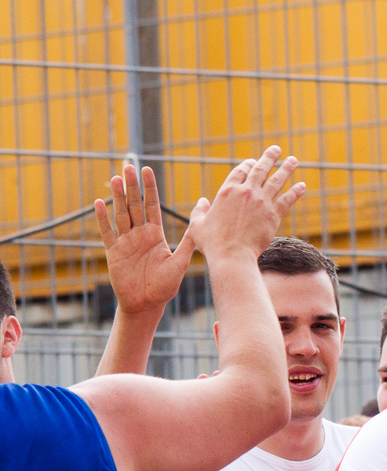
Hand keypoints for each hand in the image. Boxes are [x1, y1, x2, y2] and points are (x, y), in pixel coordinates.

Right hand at [95, 165, 193, 313]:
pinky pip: (107, 232)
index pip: (151, 205)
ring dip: (117, 197)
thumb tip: (202, 222)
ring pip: (120, 215)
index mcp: (155, 234)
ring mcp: (125, 242)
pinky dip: (102, 219)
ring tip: (116, 178)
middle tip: (128, 166)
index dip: (149, 188)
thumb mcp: (180, 262)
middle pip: (134, 205)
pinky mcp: (113, 252)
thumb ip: (189, 240)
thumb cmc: (165, 286)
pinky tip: (98, 204)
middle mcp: (139, 234)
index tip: (147, 169)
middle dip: (132, 186)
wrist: (147, 304)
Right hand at [188, 147, 304, 263]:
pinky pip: (287, 199)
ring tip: (294, 160)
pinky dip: (296, 192)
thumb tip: (201, 201)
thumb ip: (199, 211)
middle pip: (260, 169)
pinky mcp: (273, 215)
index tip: (253, 162)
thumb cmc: (213, 243)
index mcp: (227, 191)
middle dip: (269, 157)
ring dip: (286, 169)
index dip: (247, 164)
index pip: (240, 170)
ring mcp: (261, 202)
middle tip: (277, 149)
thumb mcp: (198, 225)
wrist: (232, 256)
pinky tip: (302, 186)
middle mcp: (246, 192)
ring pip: (277, 180)